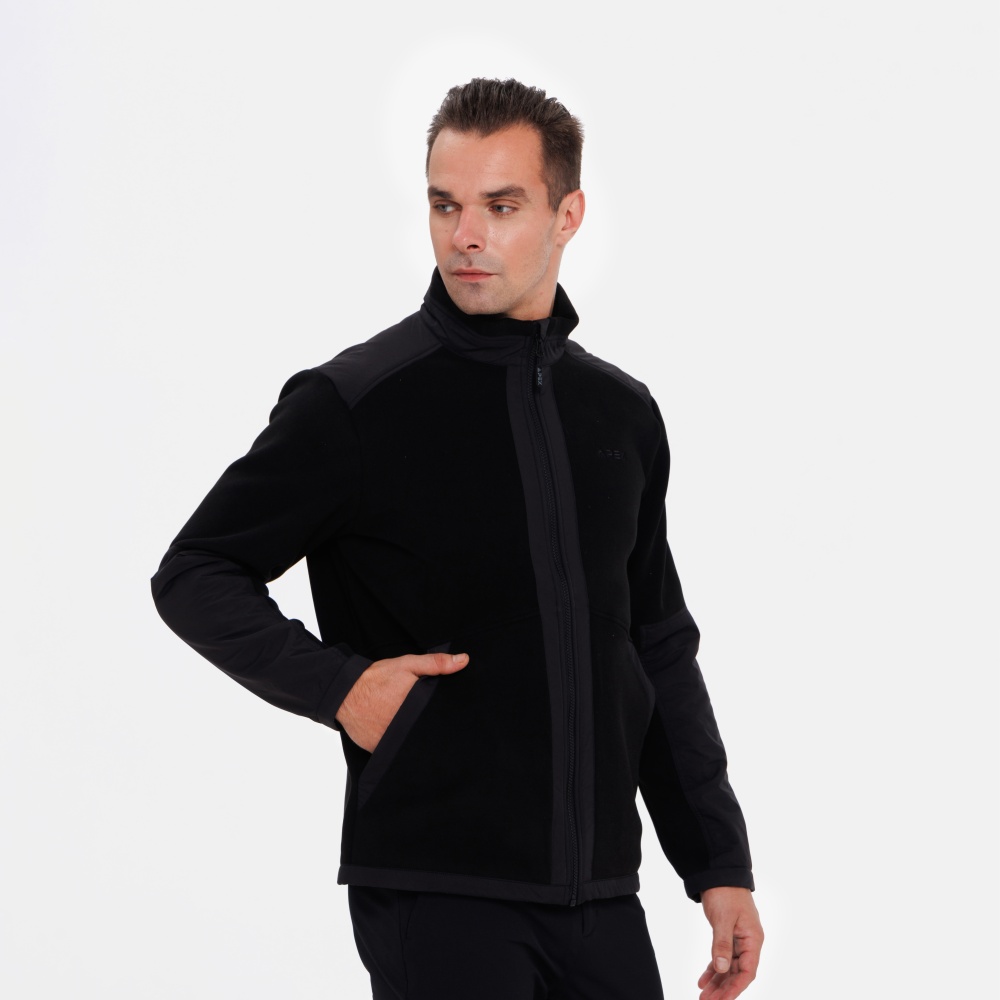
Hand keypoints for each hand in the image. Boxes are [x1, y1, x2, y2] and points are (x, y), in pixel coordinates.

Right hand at [335, 652, 468, 751]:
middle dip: (428, 729)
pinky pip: (392, 751)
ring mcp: (390, 741)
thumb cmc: (377, 678)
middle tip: (427, 723)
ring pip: (409, 744)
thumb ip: (436, 663)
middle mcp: (404, 727)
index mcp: (416, 708)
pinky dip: (396, 746)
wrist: (345, 691)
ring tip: (411, 729)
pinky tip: (396, 735)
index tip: (449, 721)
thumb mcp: (408, 665)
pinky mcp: (377, 749)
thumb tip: (463, 661)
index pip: (437, 720)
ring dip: (411, 738)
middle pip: (424, 733)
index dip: (444, 721)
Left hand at [697, 886, 762, 999]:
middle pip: (737, 973)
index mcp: (753, 939)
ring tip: (703, 996)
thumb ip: (722, 945)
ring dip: (717, 982)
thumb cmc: (725, 892)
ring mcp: (738, 940)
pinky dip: (713, 969)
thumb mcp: (723, 919)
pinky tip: (702, 980)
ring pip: (729, 968)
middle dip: (723, 989)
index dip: (736, 988)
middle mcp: (748, 942)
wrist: (719, 873)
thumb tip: (722, 969)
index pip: (748, 971)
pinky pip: (722, 958)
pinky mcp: (728, 936)